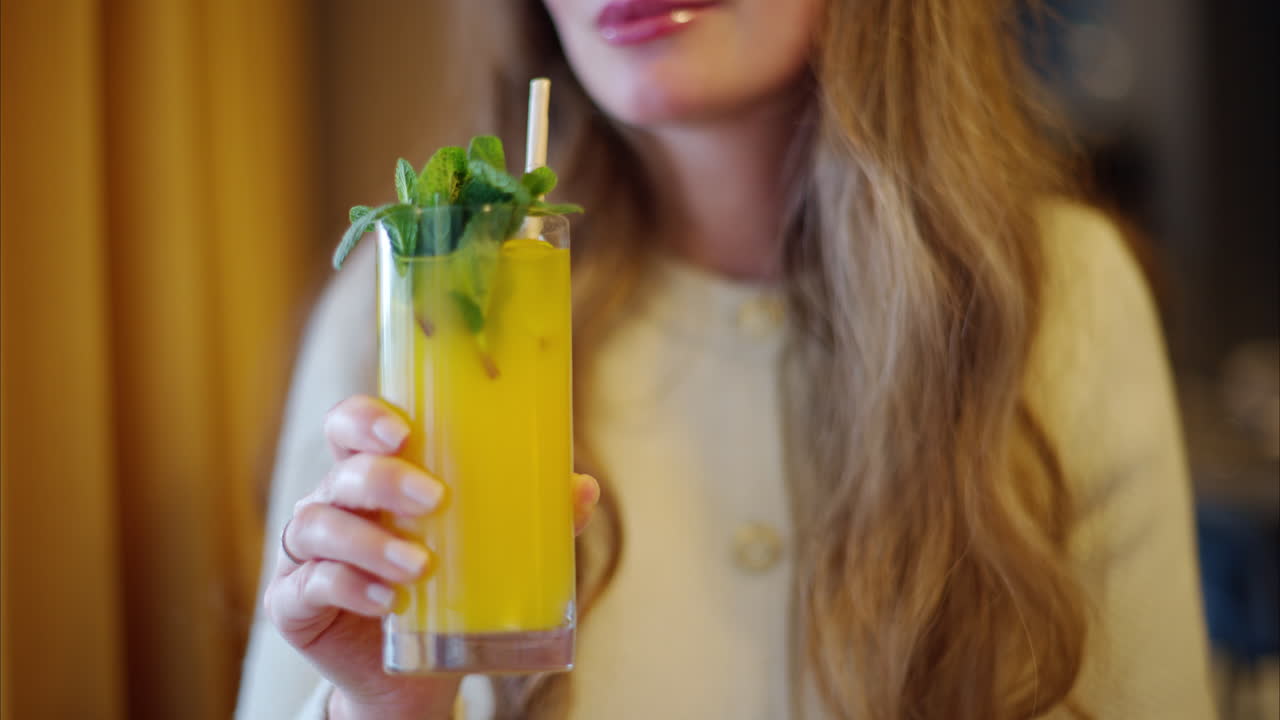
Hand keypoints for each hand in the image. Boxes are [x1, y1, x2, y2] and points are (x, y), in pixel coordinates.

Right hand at [263, 394, 599, 719]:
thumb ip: (532, 518)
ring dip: (371, 543)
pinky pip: (310, 586)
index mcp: (371, 477)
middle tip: (435, 498)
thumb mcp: (489, 550)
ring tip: (421, 565)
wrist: (414, 676)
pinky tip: (388, 601)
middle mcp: (332, 505)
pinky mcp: (294, 604)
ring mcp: (305, 554)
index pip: (350, 426)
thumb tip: (583, 488)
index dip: (365, 418)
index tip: (402, 429)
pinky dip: (348, 588)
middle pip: (342, 472)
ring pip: (319, 526)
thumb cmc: (447, 590)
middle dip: (384, 479)